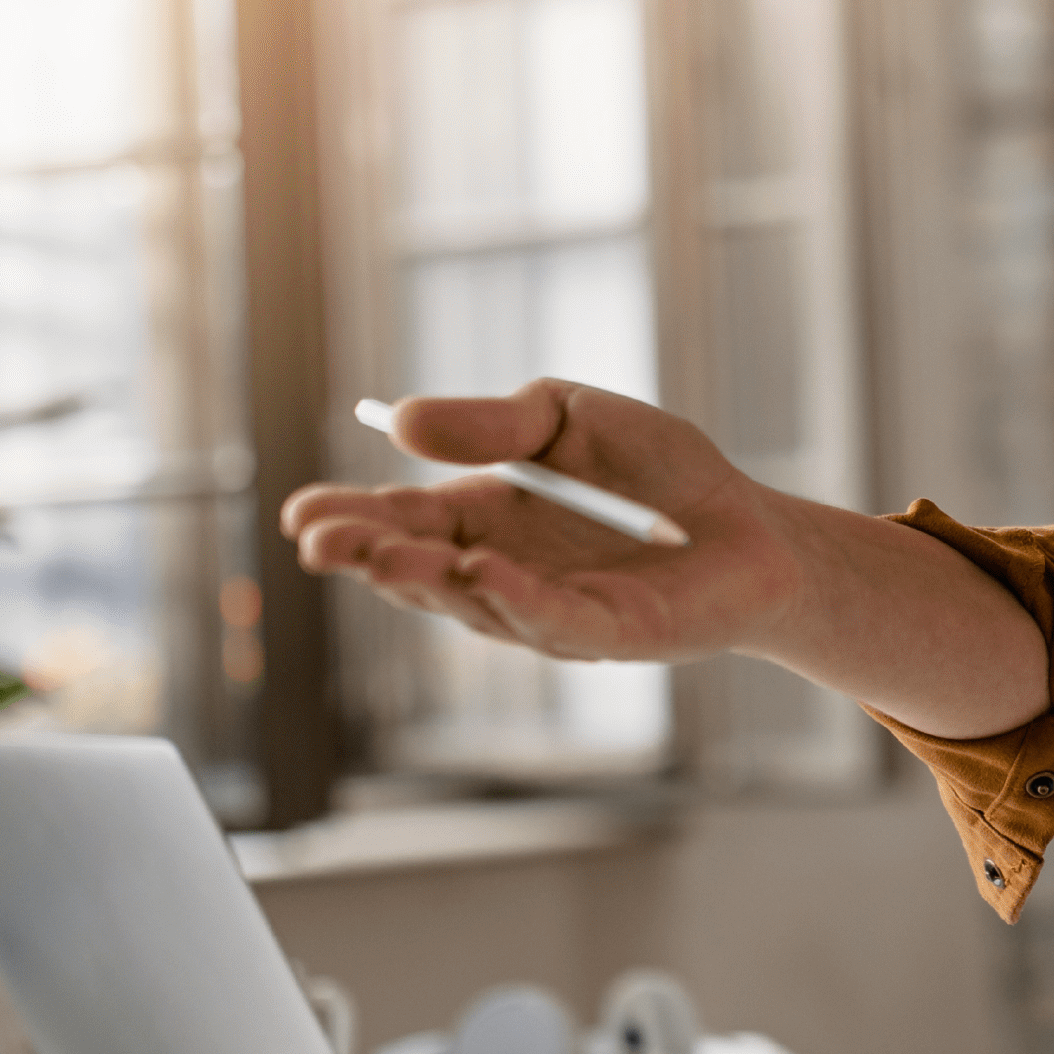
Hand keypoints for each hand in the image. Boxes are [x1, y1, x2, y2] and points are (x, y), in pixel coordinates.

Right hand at [281, 380, 803, 665]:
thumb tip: (402, 422)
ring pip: (475, 603)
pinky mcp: (612, 634)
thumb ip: (494, 423)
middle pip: (420, 571)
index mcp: (485, 518)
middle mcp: (504, 574)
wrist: (754, 525)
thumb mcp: (567, 419)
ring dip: (426, 580)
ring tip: (382, 555)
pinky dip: (517, 600)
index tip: (299, 512)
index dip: (349, 519)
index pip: (401, 521)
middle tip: (318, 542)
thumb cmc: (661, 473)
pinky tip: (481, 575)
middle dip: (367, 556)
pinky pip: (556, 621)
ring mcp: (552, 611)